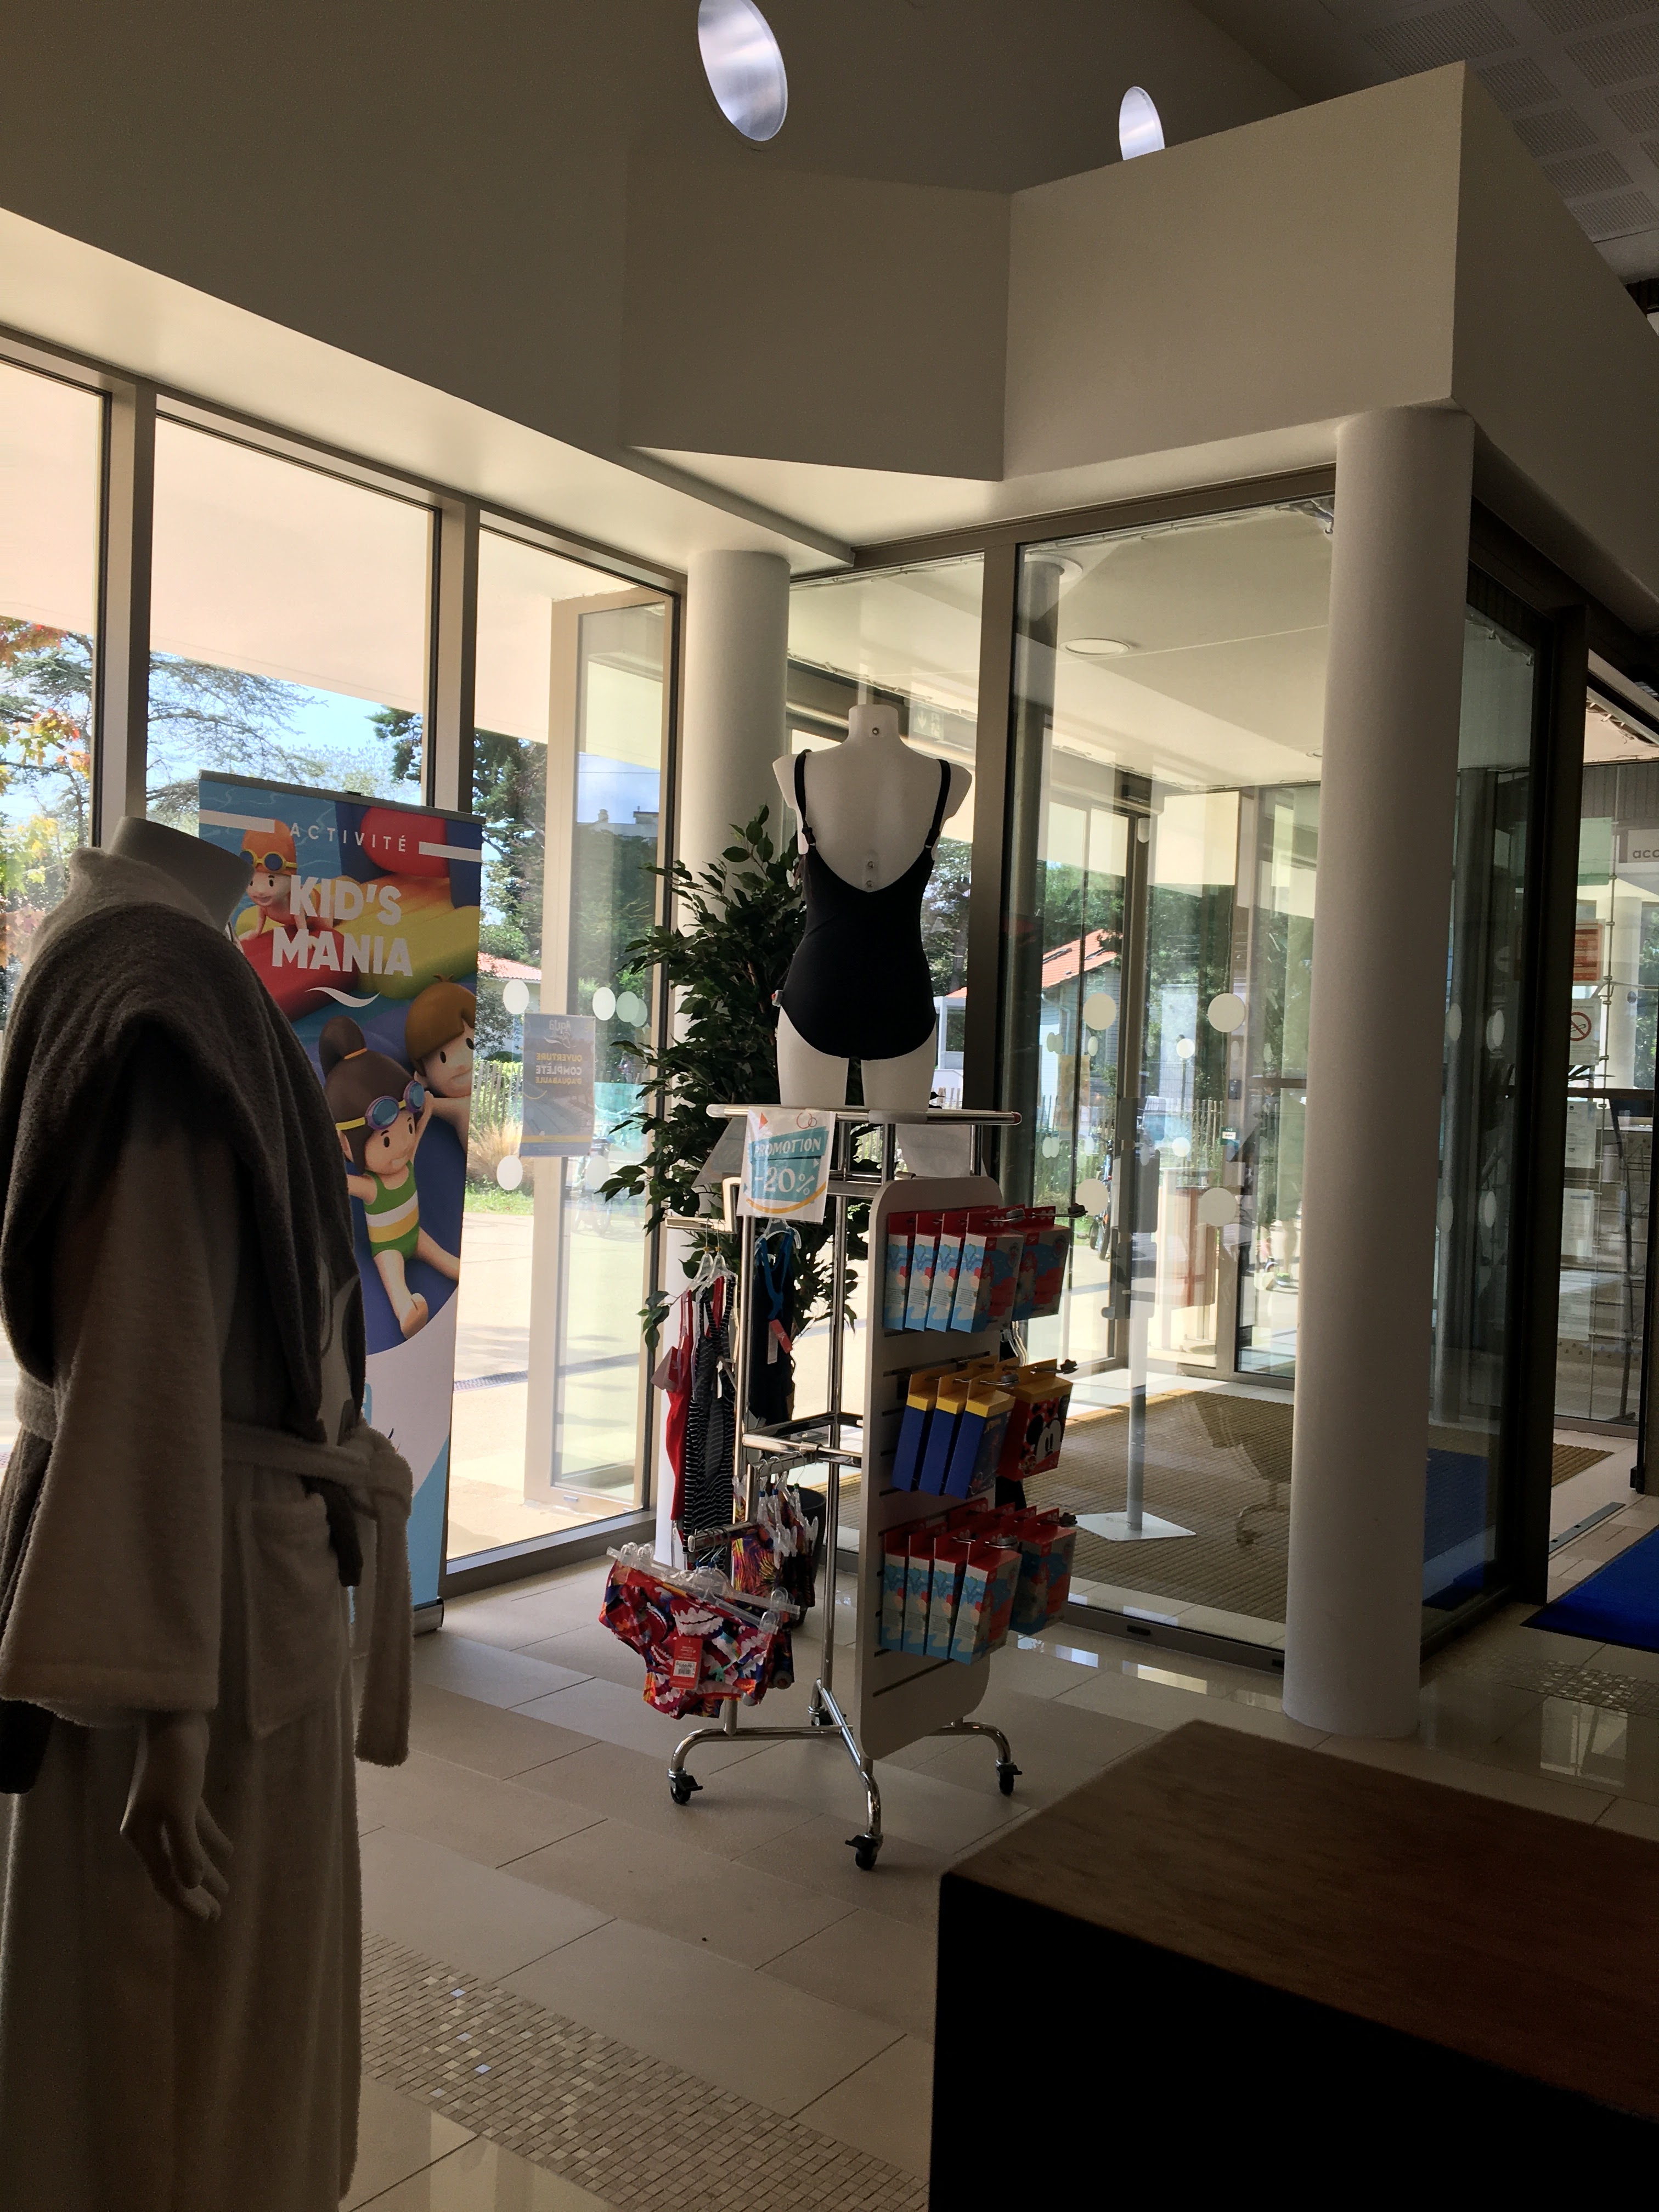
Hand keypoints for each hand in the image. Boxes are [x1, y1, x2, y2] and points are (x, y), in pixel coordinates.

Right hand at [121, 1711, 232, 1921]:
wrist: (175, 1720)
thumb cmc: (175, 1764)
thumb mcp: (180, 1809)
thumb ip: (184, 1848)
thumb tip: (190, 1884)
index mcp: (142, 1836)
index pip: (165, 1879)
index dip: (187, 1902)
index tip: (208, 1920)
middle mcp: (149, 1828)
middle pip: (175, 1869)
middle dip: (196, 1894)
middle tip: (216, 1916)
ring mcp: (165, 1811)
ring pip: (187, 1850)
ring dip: (205, 1870)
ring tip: (225, 1891)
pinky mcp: (183, 1795)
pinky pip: (197, 1826)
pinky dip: (211, 1840)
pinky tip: (228, 1851)